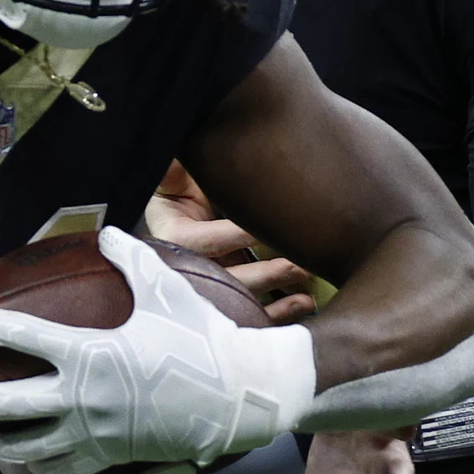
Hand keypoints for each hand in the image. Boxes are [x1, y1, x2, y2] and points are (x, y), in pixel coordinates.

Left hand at [0, 227, 318, 473]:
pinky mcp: (109, 459)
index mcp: (90, 353)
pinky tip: (32, 455)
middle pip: (5, 404)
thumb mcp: (166, 292)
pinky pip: (59, 469)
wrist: (237, 398)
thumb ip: (132, 260)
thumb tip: (109, 231)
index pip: (20, 337)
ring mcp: (94, 434)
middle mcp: (83, 398)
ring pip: (24, 447)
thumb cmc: (201, 341)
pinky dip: (38, 464)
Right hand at [146, 162, 316, 324]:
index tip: (264, 230)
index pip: (204, 240)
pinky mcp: (232, 292)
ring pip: (242, 300)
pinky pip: (252, 311)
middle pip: (224, 280)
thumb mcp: (175, 174)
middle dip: (264, 275)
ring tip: (306, 288)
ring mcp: (213, 282)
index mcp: (174, 235)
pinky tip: (303, 303)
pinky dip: (279, 312)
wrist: (198, 197)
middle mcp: (190, 266)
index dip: (233, 237)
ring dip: (276, 300)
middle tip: (298, 265)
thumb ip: (172, 171)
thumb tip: (167, 162)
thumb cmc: (188, 183)